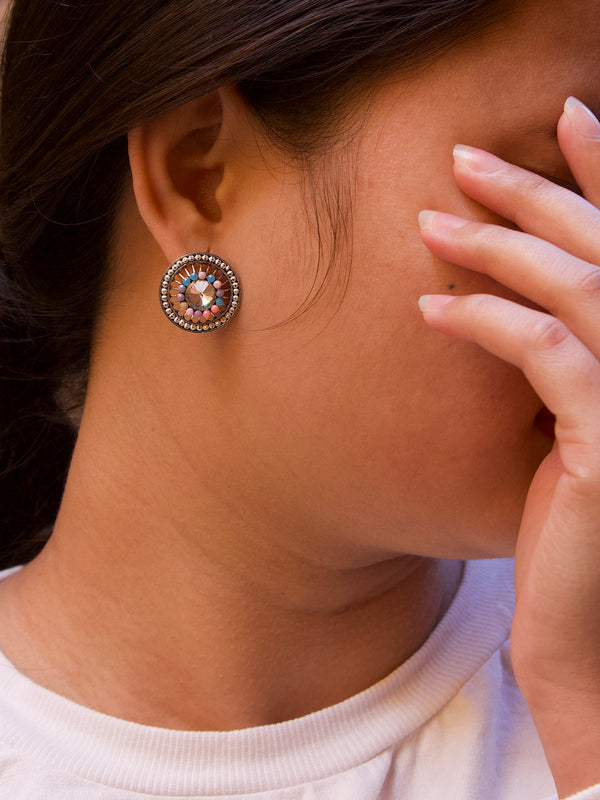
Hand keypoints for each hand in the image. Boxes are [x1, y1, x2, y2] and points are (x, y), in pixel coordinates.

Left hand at [417, 96, 599, 797]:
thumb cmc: (563, 533)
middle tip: (464, 159)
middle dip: (537, 194)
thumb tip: (512, 294)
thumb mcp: (568, 428)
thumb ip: (563, 358)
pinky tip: (428, 306)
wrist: (576, 632)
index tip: (566, 119)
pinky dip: (485, 320)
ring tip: (429, 222)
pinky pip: (546, 354)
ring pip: (578, 290)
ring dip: (499, 246)